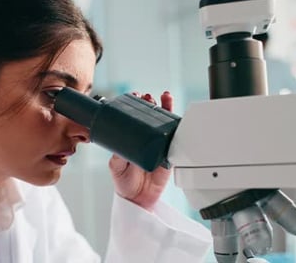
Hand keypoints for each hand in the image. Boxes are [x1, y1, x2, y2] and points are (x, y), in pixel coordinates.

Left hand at [109, 91, 172, 210]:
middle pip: (152, 116)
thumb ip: (118, 157)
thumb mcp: (116, 167)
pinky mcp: (170, 154)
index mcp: (132, 139)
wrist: (138, 200)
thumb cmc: (125, 182)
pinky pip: (177, 139)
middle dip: (152, 103)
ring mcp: (159, 145)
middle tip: (148, 97)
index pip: (135, 118)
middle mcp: (147, 140)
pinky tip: (178, 118)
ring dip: (166, 108)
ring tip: (165, 97)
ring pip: (165, 123)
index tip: (135, 97)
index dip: (135, 106)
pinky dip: (179, 128)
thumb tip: (119, 147)